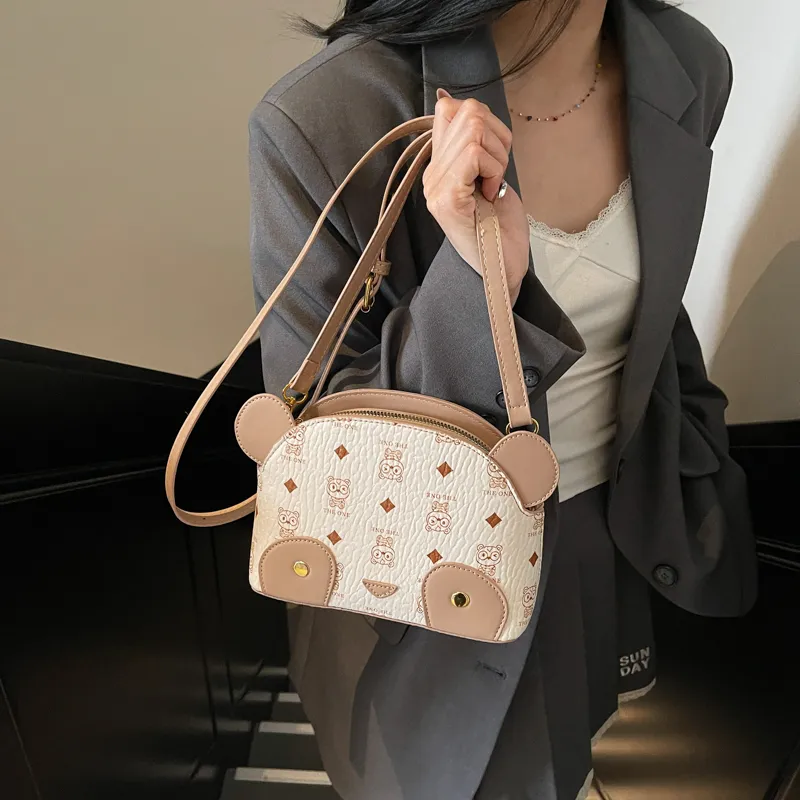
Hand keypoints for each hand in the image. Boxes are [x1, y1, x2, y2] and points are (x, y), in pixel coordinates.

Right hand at [422, 89, 529, 304]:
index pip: (449, 108)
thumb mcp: (487, 174)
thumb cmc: (500, 227)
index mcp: (439, 166)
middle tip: (497, 173)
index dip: (483, 120)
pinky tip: (492, 193)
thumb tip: (448, 98)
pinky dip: (494, 169)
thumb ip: (473, 142)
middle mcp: (431, 175)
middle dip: (496, 136)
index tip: (493, 155)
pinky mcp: (448, 198)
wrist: (503, 268)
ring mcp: (436, 187)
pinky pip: (475, 154)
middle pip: (466, 111)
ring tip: (494, 184)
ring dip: (497, 154)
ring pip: (473, 129)